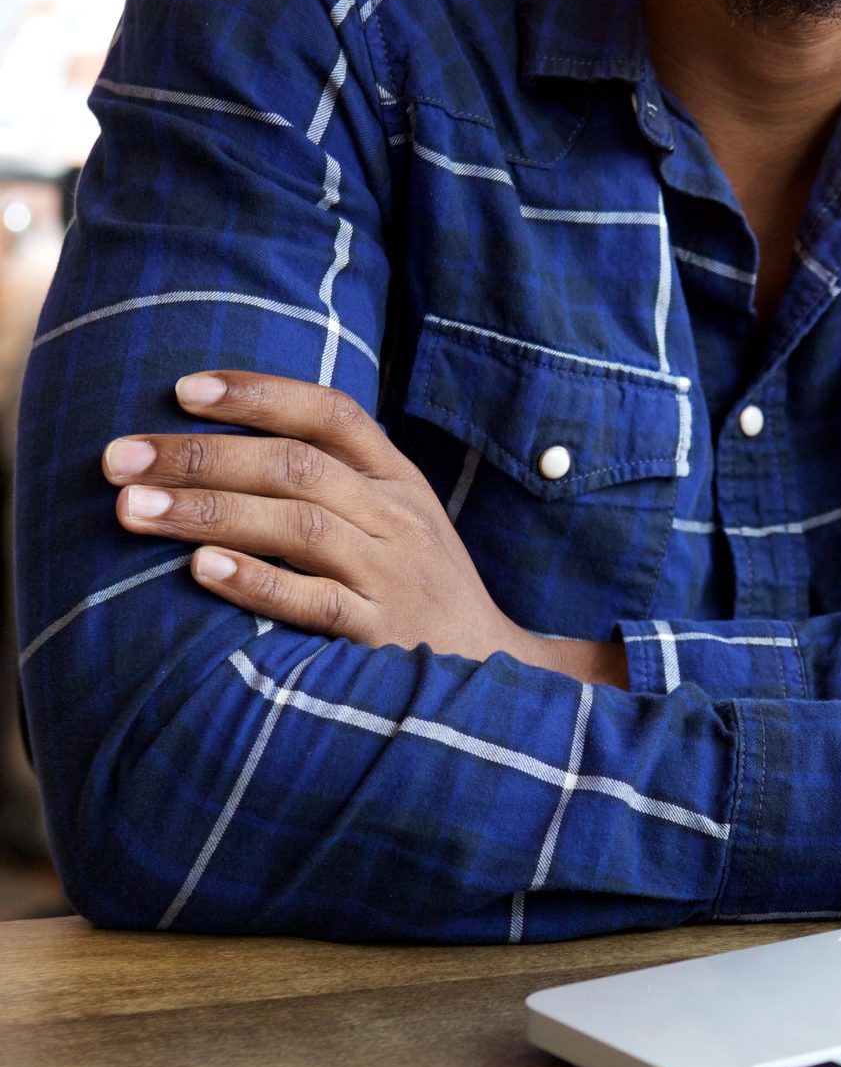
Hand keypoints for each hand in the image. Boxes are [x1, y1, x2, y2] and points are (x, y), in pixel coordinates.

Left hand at [103, 371, 626, 684]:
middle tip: (116, 458)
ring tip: (130, 508)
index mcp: (397, 479)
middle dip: (198, 455)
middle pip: (294, 465)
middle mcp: (397, 517)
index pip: (329, 412)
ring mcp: (393, 574)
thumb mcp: (396, 520)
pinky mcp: (383, 636)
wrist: (498, 677)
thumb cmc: (419, 591)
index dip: (257, 393)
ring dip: (207, 511)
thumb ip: (334, 479)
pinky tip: (200, 571)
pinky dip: (257, 582)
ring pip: (298, 523)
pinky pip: (317, 602)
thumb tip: (221, 441)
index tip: (182, 389)